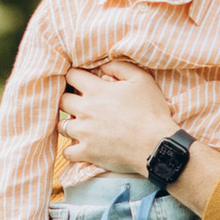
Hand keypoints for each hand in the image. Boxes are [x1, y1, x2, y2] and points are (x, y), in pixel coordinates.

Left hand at [56, 59, 180, 179]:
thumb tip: (103, 67)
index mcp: (97, 90)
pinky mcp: (87, 152)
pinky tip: (80, 147)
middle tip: (81, 104)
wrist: (157, 145)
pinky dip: (72, 150)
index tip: (81, 83)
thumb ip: (120, 68)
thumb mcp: (142, 80)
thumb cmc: (152, 111)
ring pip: (62, 126)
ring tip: (81, 126)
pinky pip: (67, 152)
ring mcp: (84, 133)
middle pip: (62, 100)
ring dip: (69, 124)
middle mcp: (85, 110)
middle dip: (69, 100)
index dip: (75, 77)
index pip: (71, 76)